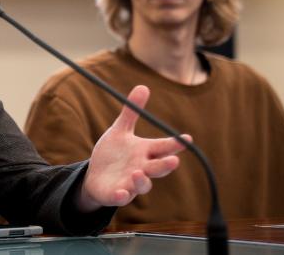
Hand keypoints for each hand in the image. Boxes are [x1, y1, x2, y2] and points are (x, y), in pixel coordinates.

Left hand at [77, 85, 190, 211]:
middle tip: (173, 161)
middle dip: (165, 165)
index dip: (175, 144)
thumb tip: (143, 86)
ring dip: (142, 181)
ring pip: (142, 185)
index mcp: (144, 152)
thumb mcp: (120, 131)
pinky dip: (122, 196)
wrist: (96, 176)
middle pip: (157, 168)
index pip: (163, 147)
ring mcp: (130, 183)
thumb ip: (132, 112)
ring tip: (138, 173)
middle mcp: (141, 168)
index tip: (187, 139)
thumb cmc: (113, 154)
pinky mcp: (117, 194)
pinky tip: (121, 193)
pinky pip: (121, 198)